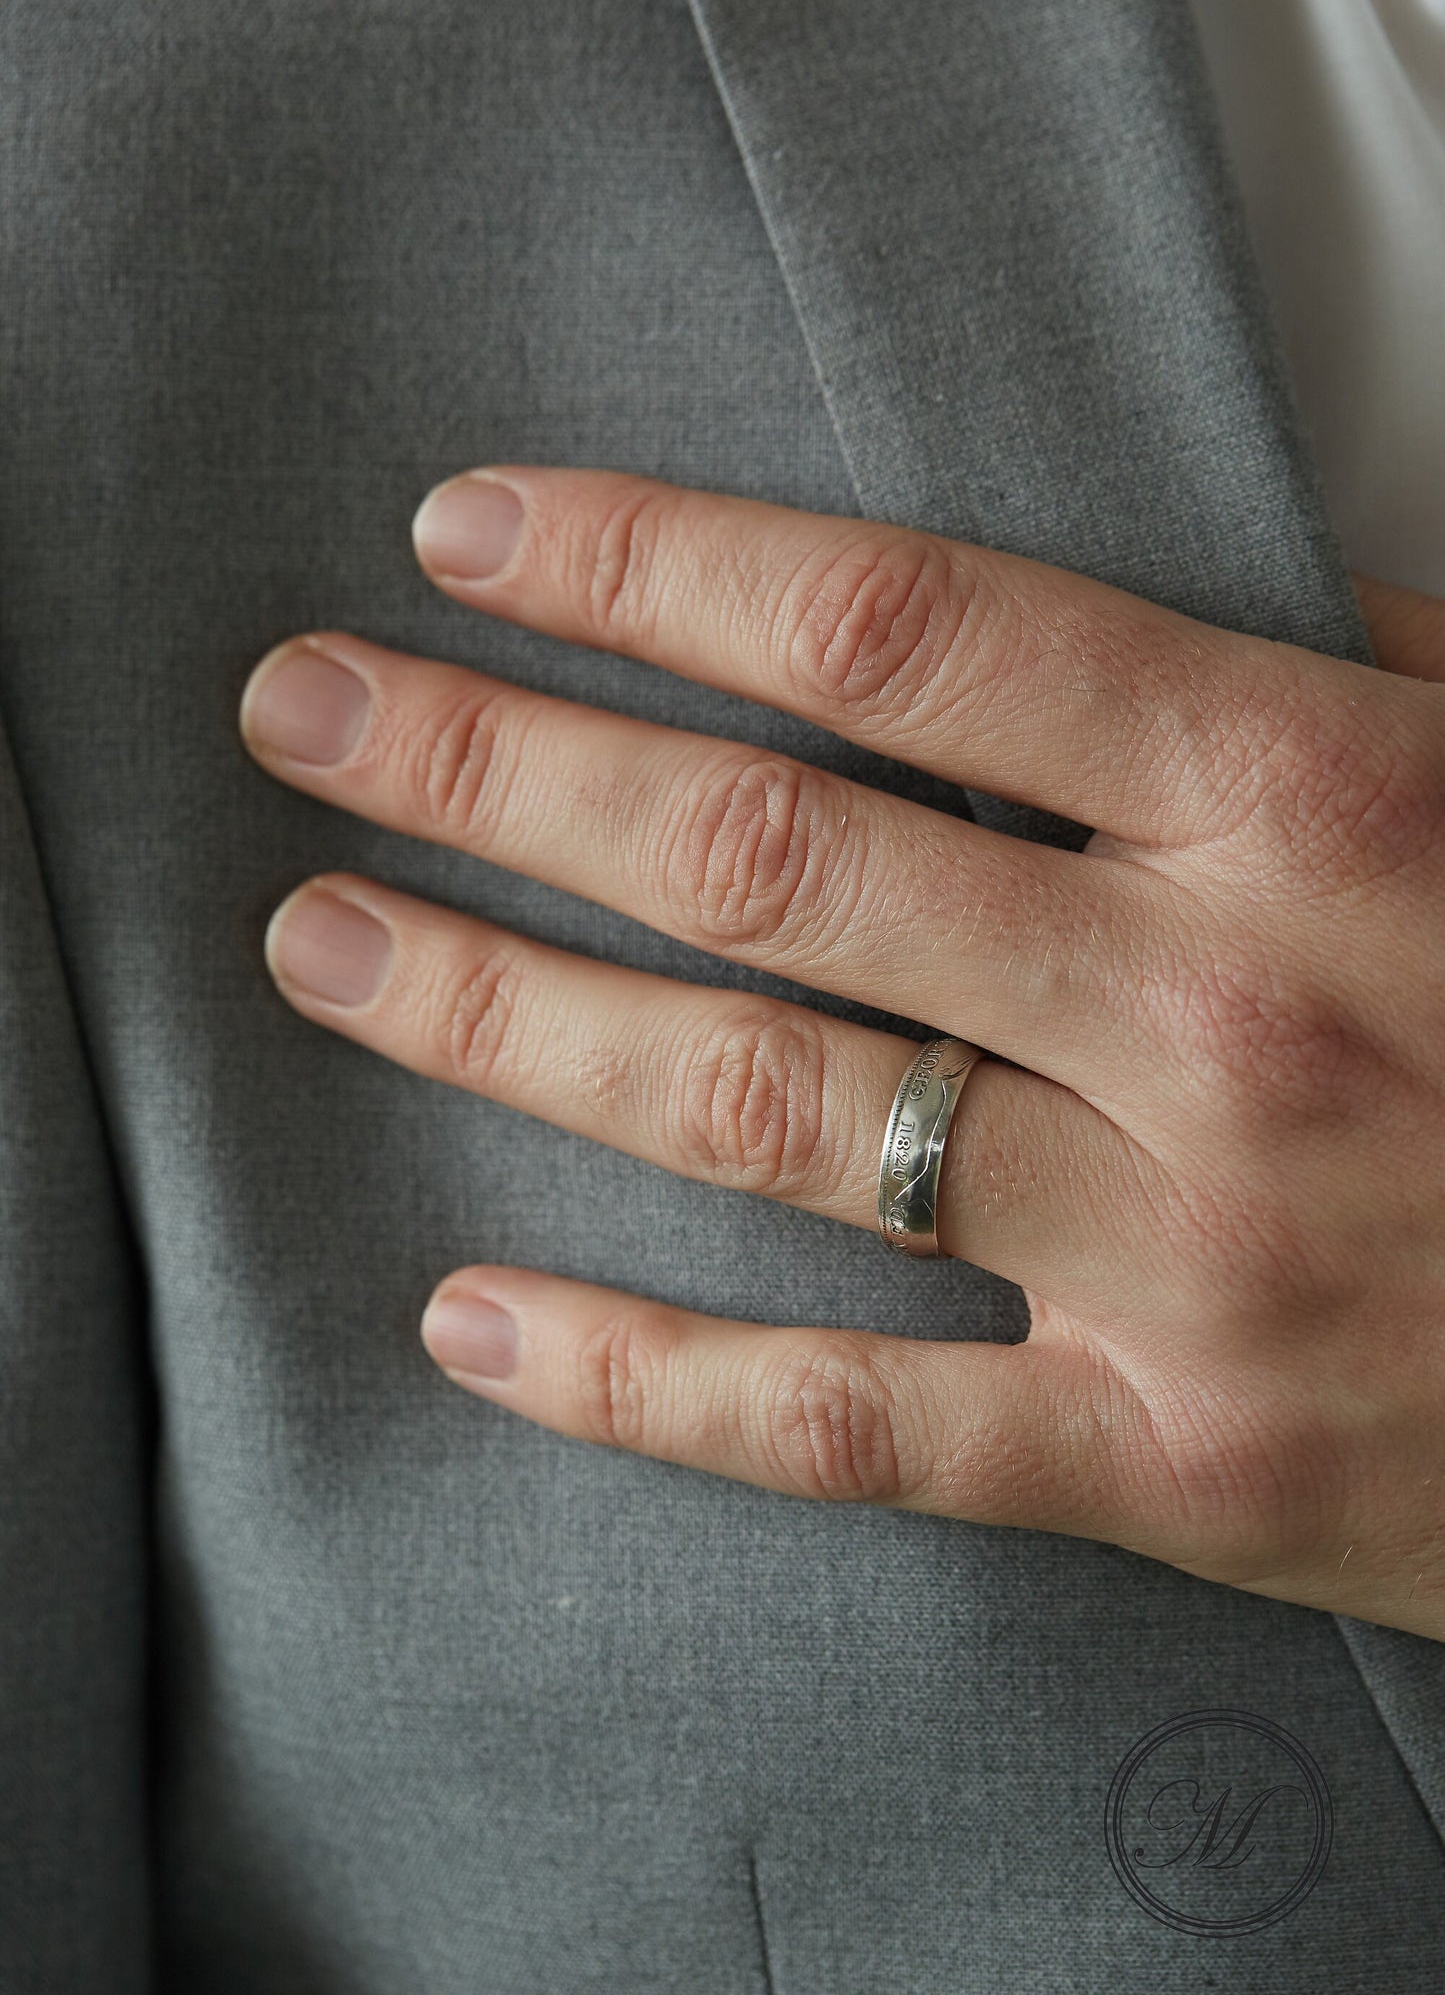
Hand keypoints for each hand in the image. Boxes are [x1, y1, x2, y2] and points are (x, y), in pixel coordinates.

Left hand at [237, 466, 1444, 1640]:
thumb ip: (1325, 672)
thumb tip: (1143, 595)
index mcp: (1311, 799)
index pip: (896, 635)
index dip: (652, 565)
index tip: (474, 538)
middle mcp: (1215, 1011)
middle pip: (768, 856)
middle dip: (497, 768)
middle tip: (310, 713)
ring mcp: (1184, 1250)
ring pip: (758, 1112)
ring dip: (502, 1018)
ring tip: (327, 947)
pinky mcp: (1172, 1456)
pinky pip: (850, 1425)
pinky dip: (641, 1382)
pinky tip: (475, 1320)